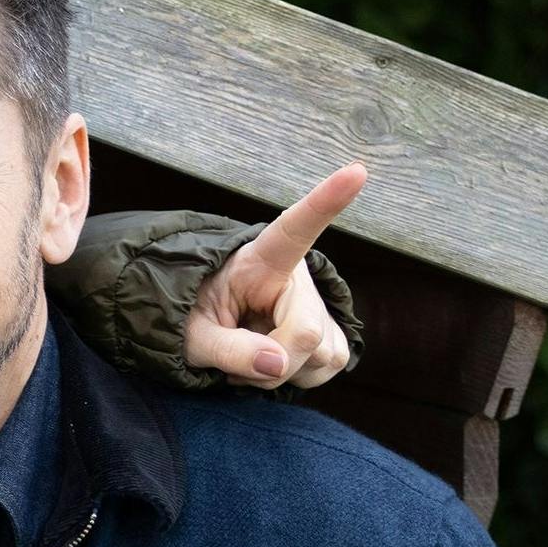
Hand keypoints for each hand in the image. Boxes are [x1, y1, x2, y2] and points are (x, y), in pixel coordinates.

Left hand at [183, 164, 366, 390]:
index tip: (356, 170)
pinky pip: (329, 366)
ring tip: (250, 354)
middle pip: (306, 334)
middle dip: (271, 363)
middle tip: (234, 361)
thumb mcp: (191, 335)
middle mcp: (298, 277)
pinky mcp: (331, 332)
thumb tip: (278, 364)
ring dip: (282, 372)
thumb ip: (228, 349)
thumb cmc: (192, 317)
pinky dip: (298, 376)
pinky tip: (272, 362)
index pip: (295, 227)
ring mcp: (319, 305)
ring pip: (324, 356)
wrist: (203, 328)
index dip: (326, 201)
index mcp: (261, 259)